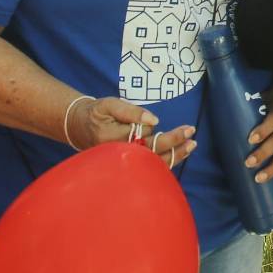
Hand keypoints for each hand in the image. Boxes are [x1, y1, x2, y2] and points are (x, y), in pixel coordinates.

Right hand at [66, 95, 196, 166]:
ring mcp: (124, 163)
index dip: (165, 135)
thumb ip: (130, 112)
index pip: (144, 139)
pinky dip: (166, 161)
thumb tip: (154, 121)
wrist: (80, 127)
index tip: (184, 129)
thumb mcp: (109, 105)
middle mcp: (119, 155)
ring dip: (174, 155)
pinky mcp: (128, 165)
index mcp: (113, 139)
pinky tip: (179, 154)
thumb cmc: (96, 113)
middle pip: (151, 153)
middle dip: (173, 143)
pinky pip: (150, 167)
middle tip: (191, 132)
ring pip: (153, 163)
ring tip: (191, 145)